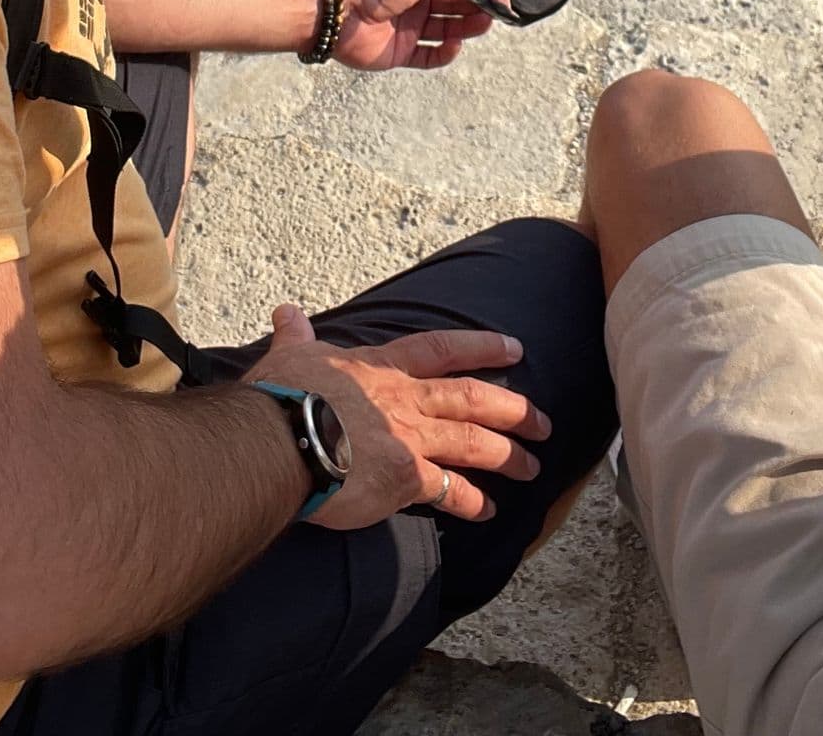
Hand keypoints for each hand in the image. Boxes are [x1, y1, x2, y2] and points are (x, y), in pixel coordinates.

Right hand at [245, 304, 550, 528]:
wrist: (280, 440)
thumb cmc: (281, 397)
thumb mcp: (290, 357)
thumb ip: (296, 337)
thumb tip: (285, 312)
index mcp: (381, 368)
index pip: (441, 349)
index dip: (481, 347)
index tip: (515, 348)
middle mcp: (405, 399)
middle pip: (473, 397)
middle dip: (513, 409)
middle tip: (543, 422)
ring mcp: (410, 438)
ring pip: (473, 442)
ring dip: (507, 455)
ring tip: (532, 467)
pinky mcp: (405, 479)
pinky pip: (450, 491)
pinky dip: (472, 501)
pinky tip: (488, 511)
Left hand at [334, 0, 503, 70]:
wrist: (336, 11)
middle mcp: (416, 1)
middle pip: (455, 4)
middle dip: (478, 5)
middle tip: (498, 9)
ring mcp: (409, 27)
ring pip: (447, 29)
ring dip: (467, 27)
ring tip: (484, 24)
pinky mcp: (401, 51)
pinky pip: (429, 55)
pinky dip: (445, 53)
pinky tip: (454, 45)